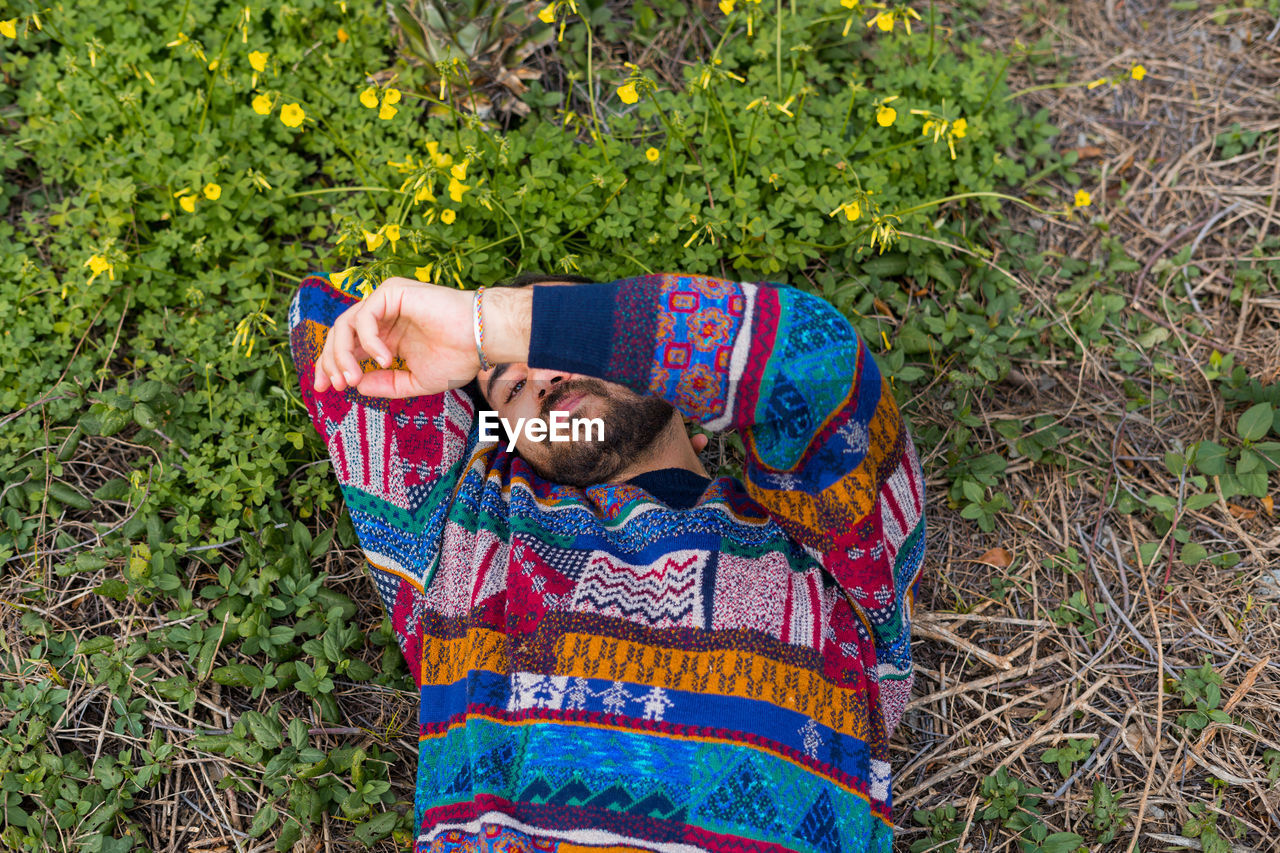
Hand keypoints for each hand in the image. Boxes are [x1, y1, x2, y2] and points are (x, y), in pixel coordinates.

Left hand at [312, 277, 477, 398]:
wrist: (482, 340)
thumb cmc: (458, 357)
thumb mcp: (415, 381)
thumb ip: (385, 384)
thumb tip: (356, 386)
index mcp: (386, 336)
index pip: (347, 347)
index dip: (331, 366)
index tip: (327, 389)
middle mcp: (382, 317)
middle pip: (339, 335)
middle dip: (329, 362)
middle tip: (334, 385)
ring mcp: (386, 302)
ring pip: (345, 325)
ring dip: (343, 355)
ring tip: (354, 378)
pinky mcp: (392, 292)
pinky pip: (364, 316)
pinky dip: (367, 341)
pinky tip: (384, 359)